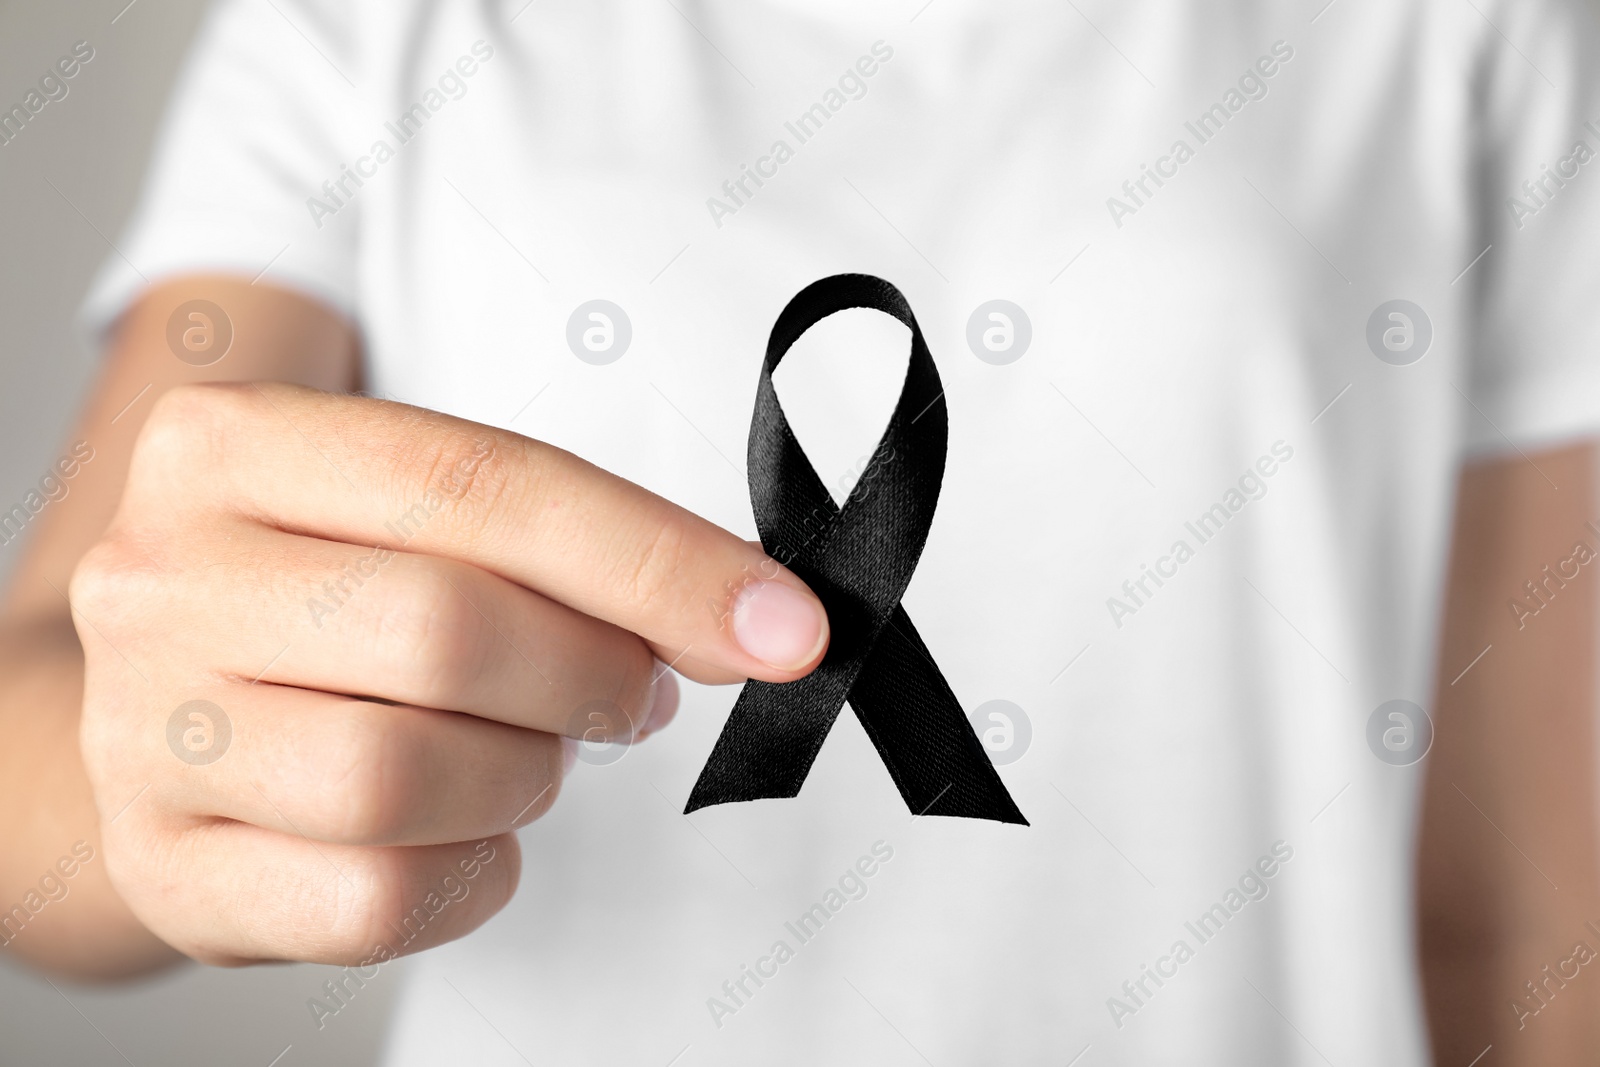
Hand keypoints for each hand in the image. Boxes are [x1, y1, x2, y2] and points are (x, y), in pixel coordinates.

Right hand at [68, 382, 827, 965]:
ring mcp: (143, 730)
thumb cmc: (326, 601)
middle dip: (591, 674)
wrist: (165, 711)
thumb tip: (746, 616)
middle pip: (446, 631)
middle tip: (634, 691)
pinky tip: (470, 832)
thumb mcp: (416, 522)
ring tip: (525, 752)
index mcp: (229, 446)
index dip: (655, 560)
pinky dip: (471, 873)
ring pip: (401, 776)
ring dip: (522, 777)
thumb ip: (563, 546)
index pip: (481, 484)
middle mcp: (158, 577)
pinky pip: (372, 898)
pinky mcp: (163, 863)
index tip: (782, 624)